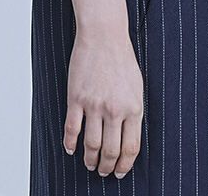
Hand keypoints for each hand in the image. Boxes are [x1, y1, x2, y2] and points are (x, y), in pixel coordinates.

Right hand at [63, 28, 143, 178]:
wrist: (104, 36)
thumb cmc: (121, 58)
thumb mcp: (136, 86)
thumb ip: (133, 111)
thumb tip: (129, 137)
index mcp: (134, 107)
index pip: (131, 147)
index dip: (125, 164)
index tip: (120, 171)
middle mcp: (115, 109)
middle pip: (110, 151)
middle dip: (106, 167)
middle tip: (103, 171)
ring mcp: (94, 105)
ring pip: (91, 145)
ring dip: (90, 160)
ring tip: (90, 163)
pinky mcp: (76, 99)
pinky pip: (72, 130)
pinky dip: (70, 144)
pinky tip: (71, 149)